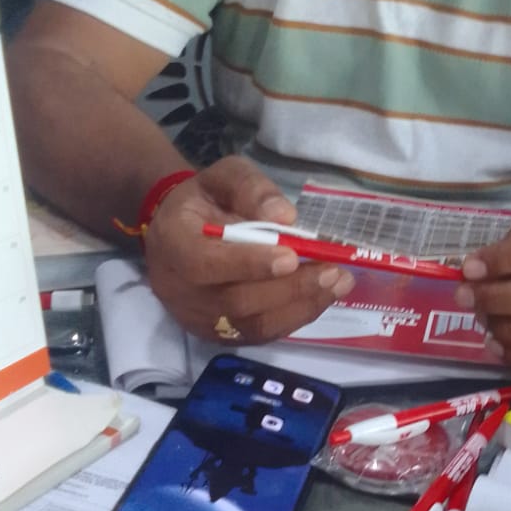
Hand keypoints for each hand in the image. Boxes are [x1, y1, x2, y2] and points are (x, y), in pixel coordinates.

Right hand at [144, 156, 353, 343]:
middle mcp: (178, 288)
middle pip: (235, 300)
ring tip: (338, 284)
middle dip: (290, 287)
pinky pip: (260, 334)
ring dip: (301, 306)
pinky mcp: (217, 334)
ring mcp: (197, 317)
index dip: (248, 264)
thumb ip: (251, 189)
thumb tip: (285, 216)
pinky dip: (295, 317)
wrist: (179, 230)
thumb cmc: (205, 200)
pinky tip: (322, 297)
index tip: (292, 257)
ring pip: (252, 325)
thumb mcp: (224, 176)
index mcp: (172, 242)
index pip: (204, 263)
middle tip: (333, 271)